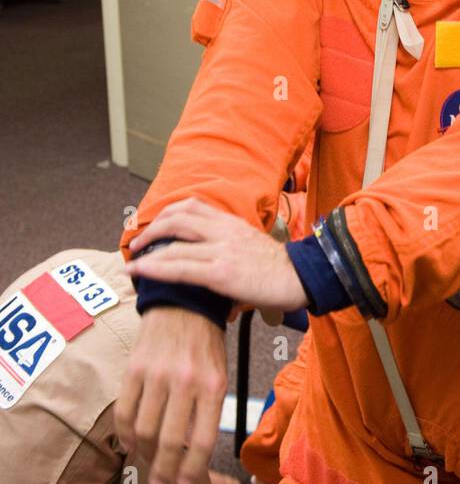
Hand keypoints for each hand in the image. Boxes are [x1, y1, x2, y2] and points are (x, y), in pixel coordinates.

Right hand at [115, 307, 226, 483]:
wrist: (184, 304)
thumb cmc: (205, 345)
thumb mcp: (219, 374)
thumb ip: (207, 410)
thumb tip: (191, 452)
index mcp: (213, 385)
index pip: (202, 440)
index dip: (192, 470)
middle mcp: (186, 381)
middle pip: (169, 441)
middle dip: (164, 471)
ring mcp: (158, 374)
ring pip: (144, 430)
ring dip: (143, 455)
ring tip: (146, 463)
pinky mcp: (135, 368)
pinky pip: (124, 411)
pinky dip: (125, 433)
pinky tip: (130, 443)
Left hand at [126, 197, 309, 310]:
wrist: (303, 277)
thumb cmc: (280, 268)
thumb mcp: (252, 245)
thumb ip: (230, 246)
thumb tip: (212, 262)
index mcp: (232, 223)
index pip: (193, 207)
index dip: (168, 213)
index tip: (154, 224)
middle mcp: (225, 231)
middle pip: (179, 218)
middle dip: (152, 227)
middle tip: (138, 241)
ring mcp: (222, 251)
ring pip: (174, 243)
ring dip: (148, 249)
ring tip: (132, 259)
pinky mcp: (222, 272)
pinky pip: (180, 267)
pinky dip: (155, 268)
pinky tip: (140, 270)